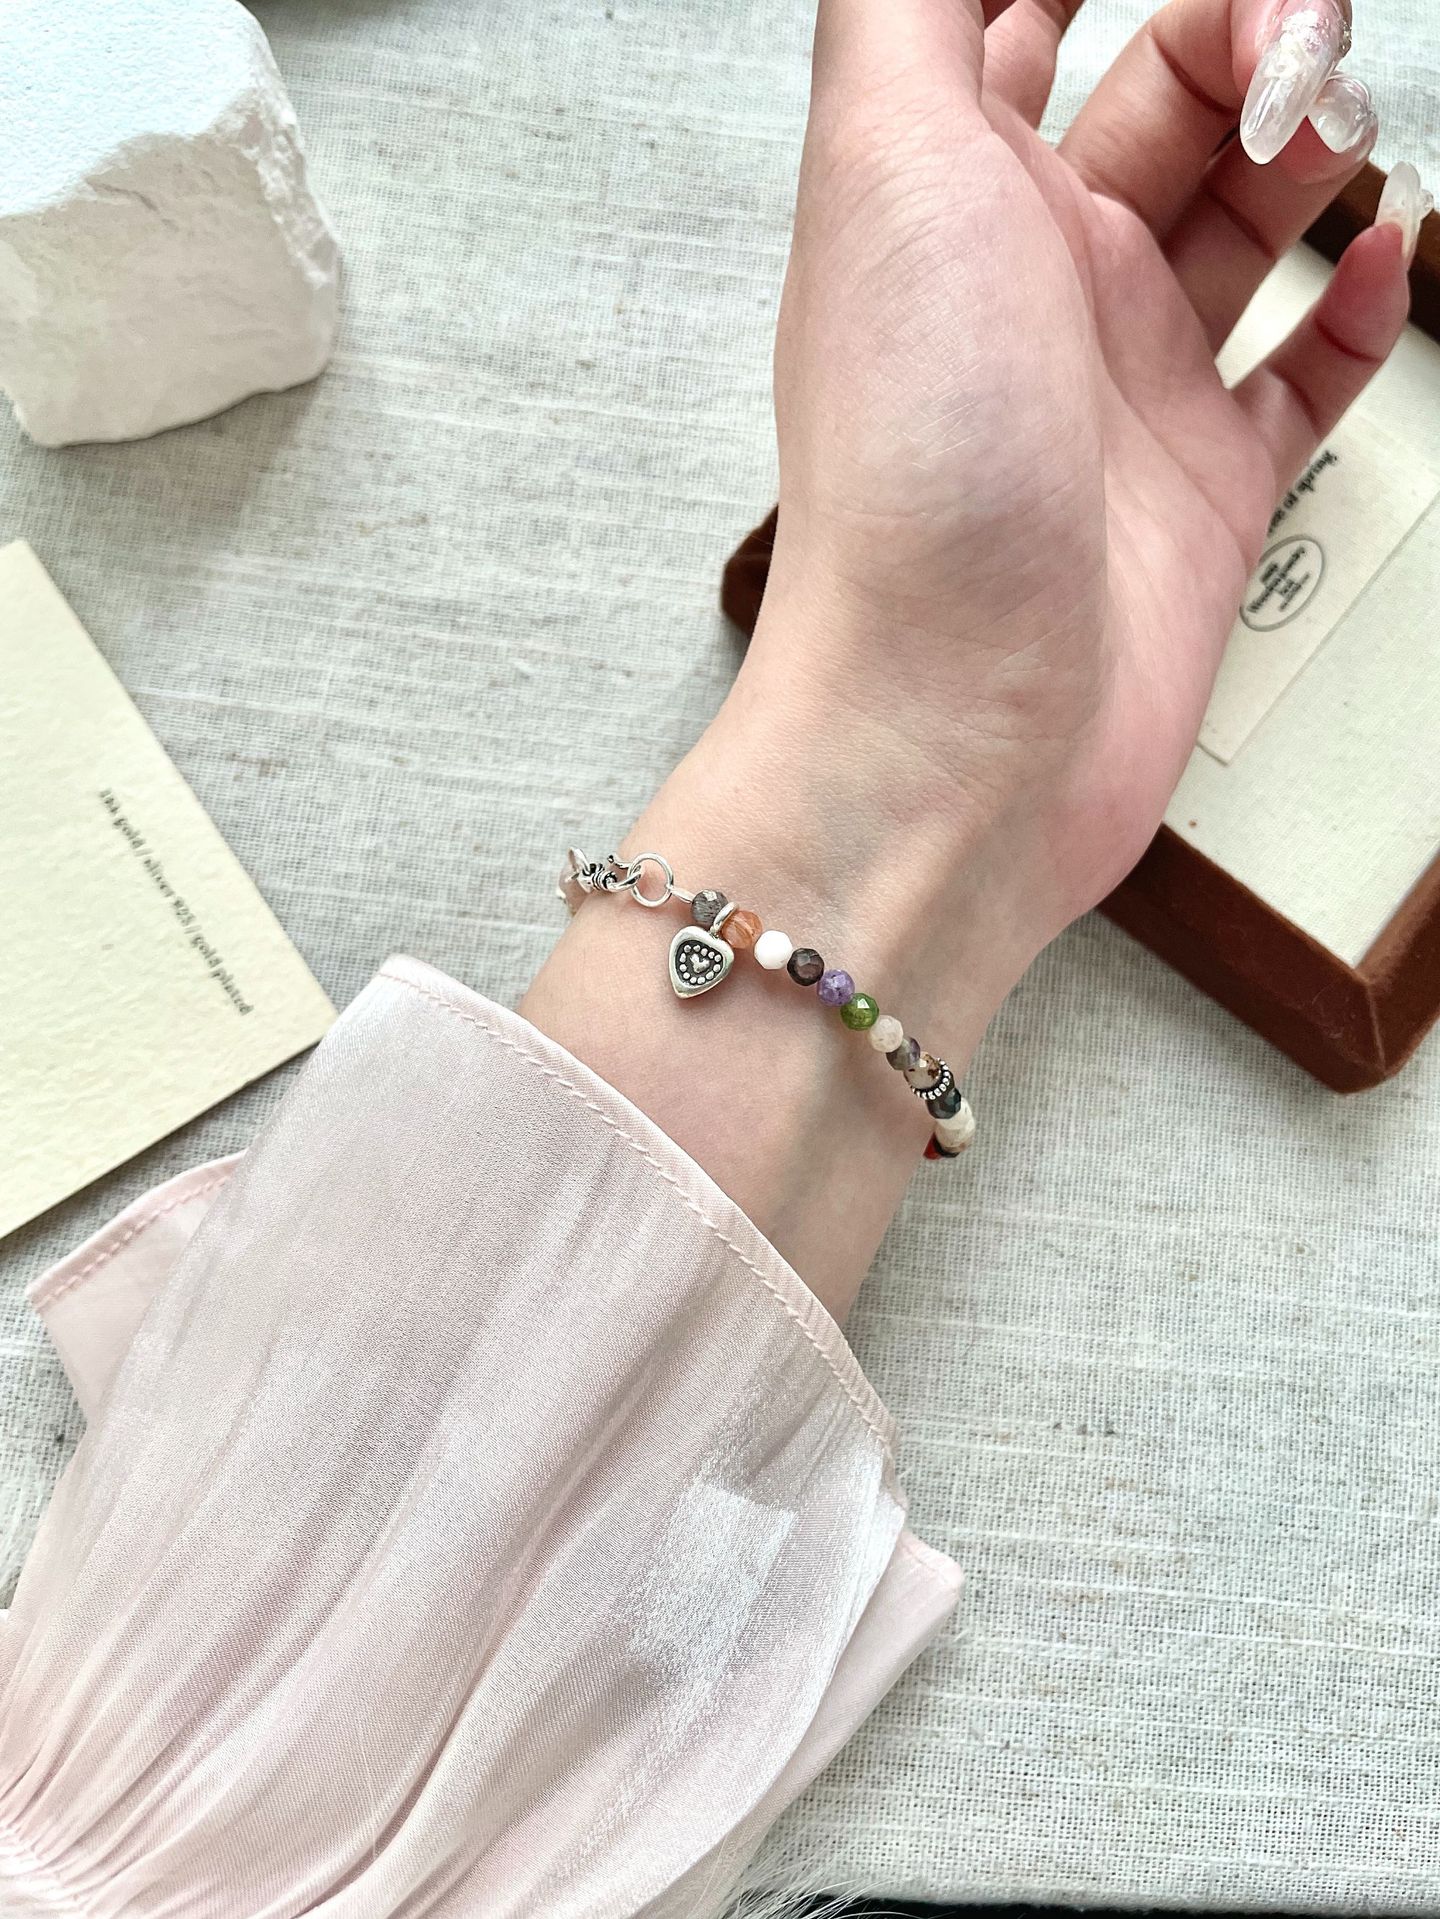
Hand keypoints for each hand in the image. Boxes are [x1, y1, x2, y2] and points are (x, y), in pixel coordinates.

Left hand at [526, 0, 1424, 1314]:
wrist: (960, 720)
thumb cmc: (913, 470)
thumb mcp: (881, 158)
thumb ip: (914, 7)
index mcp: (948, 200)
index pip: (1022, 24)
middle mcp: (1034, 289)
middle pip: (1166, 101)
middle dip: (1245, 36)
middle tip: (1297, 42)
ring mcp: (1125, 394)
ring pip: (1247, 225)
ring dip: (1311, 149)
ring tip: (1339, 130)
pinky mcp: (1202, 496)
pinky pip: (1299, 378)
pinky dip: (1355, 310)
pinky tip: (1384, 255)